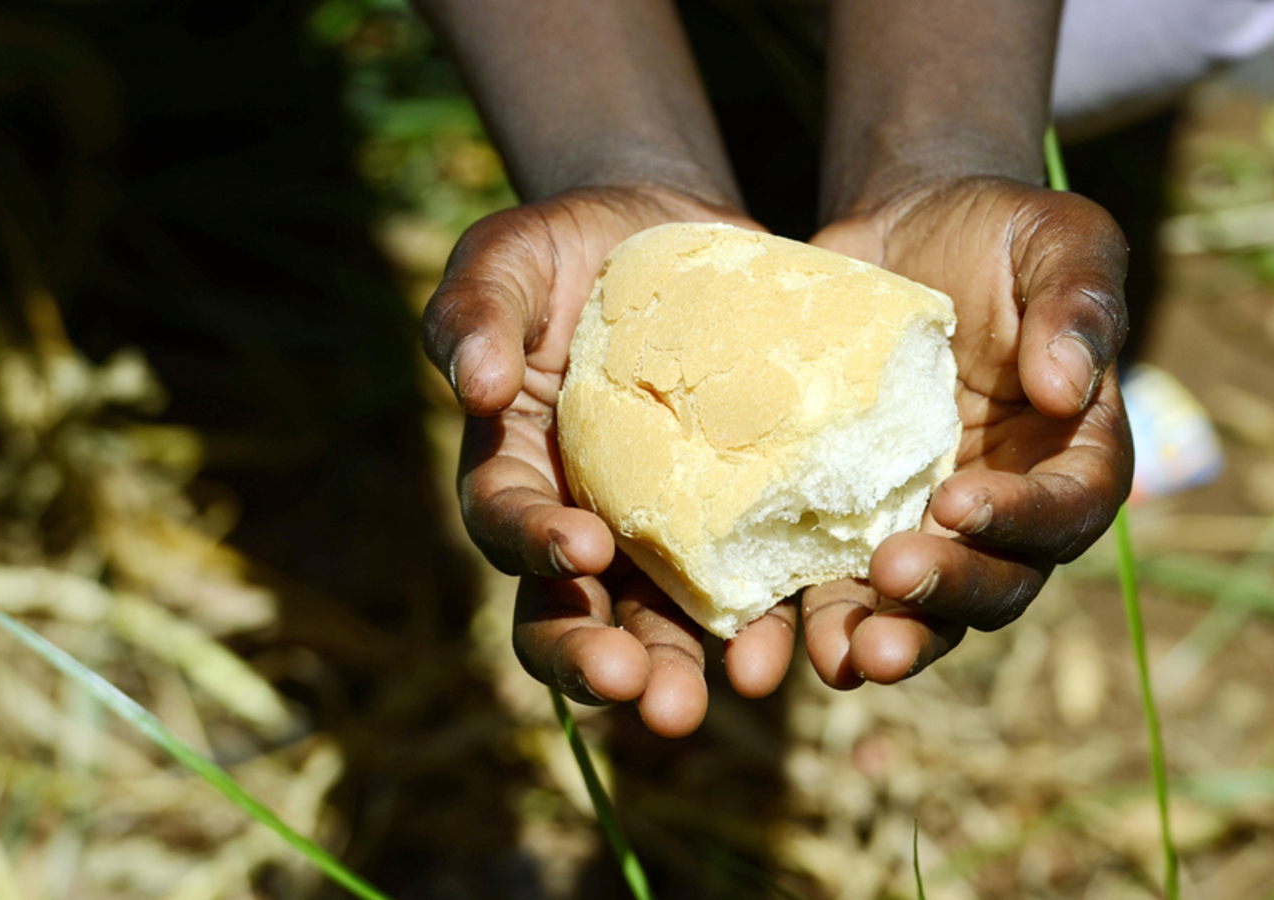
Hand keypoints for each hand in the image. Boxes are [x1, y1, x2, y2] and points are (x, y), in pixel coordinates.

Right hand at [424, 185, 795, 736]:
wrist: (673, 238)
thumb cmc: (571, 249)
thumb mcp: (509, 258)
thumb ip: (475, 310)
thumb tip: (470, 384)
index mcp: (516, 468)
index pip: (507, 523)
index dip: (535, 546)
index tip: (581, 550)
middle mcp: (581, 521)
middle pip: (572, 613)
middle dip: (600, 660)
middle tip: (642, 692)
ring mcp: (662, 531)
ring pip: (660, 623)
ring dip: (684, 667)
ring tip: (726, 696)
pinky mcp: (739, 517)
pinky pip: (753, 581)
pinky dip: (773, 618)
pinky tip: (803, 642)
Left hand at [800, 176, 1132, 687]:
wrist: (903, 231)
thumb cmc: (997, 231)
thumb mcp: (1058, 238)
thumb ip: (1080, 302)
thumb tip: (1070, 387)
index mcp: (1073, 450)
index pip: (1068, 507)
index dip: (1021, 519)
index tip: (956, 503)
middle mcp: (1009, 506)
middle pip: (999, 580)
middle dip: (950, 597)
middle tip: (894, 585)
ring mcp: (930, 524)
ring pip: (924, 608)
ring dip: (889, 639)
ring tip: (846, 658)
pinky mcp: (856, 522)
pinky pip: (842, 583)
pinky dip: (817, 617)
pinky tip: (775, 639)